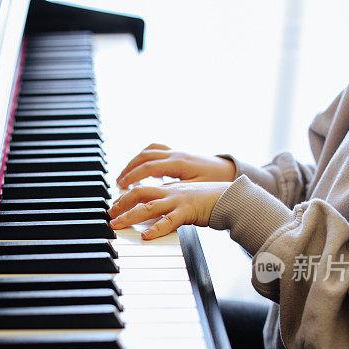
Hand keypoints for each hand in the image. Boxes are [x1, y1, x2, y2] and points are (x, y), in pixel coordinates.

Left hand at [108, 181, 230, 239]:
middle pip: (138, 193)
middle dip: (121, 204)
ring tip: (117, 225)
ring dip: (129, 216)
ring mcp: (178, 201)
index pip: (142, 190)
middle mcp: (170, 192)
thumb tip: (155, 217)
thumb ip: (170, 206)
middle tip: (109, 215)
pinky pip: (169, 221)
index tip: (114, 206)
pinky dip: (156, 229)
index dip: (125, 197)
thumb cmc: (210, 201)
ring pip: (147, 207)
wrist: (232, 197)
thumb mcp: (186, 200)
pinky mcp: (188, 211)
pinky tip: (146, 236)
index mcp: (169, 188)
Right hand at [116, 143, 235, 188]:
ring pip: (148, 151)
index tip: (121, 186)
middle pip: (144, 157)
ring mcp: (177, 151)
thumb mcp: (193, 191)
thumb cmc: (216, 184)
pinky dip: (144, 157)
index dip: (132, 177)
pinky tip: (141, 168)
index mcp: (179, 163)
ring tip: (125, 175)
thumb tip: (152, 198)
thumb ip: (172, 193)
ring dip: (134, 162)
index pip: (148, 167)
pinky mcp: (179, 153)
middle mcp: (176, 154)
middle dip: (128, 169)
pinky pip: (156, 150)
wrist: (230, 173)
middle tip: (117, 183)